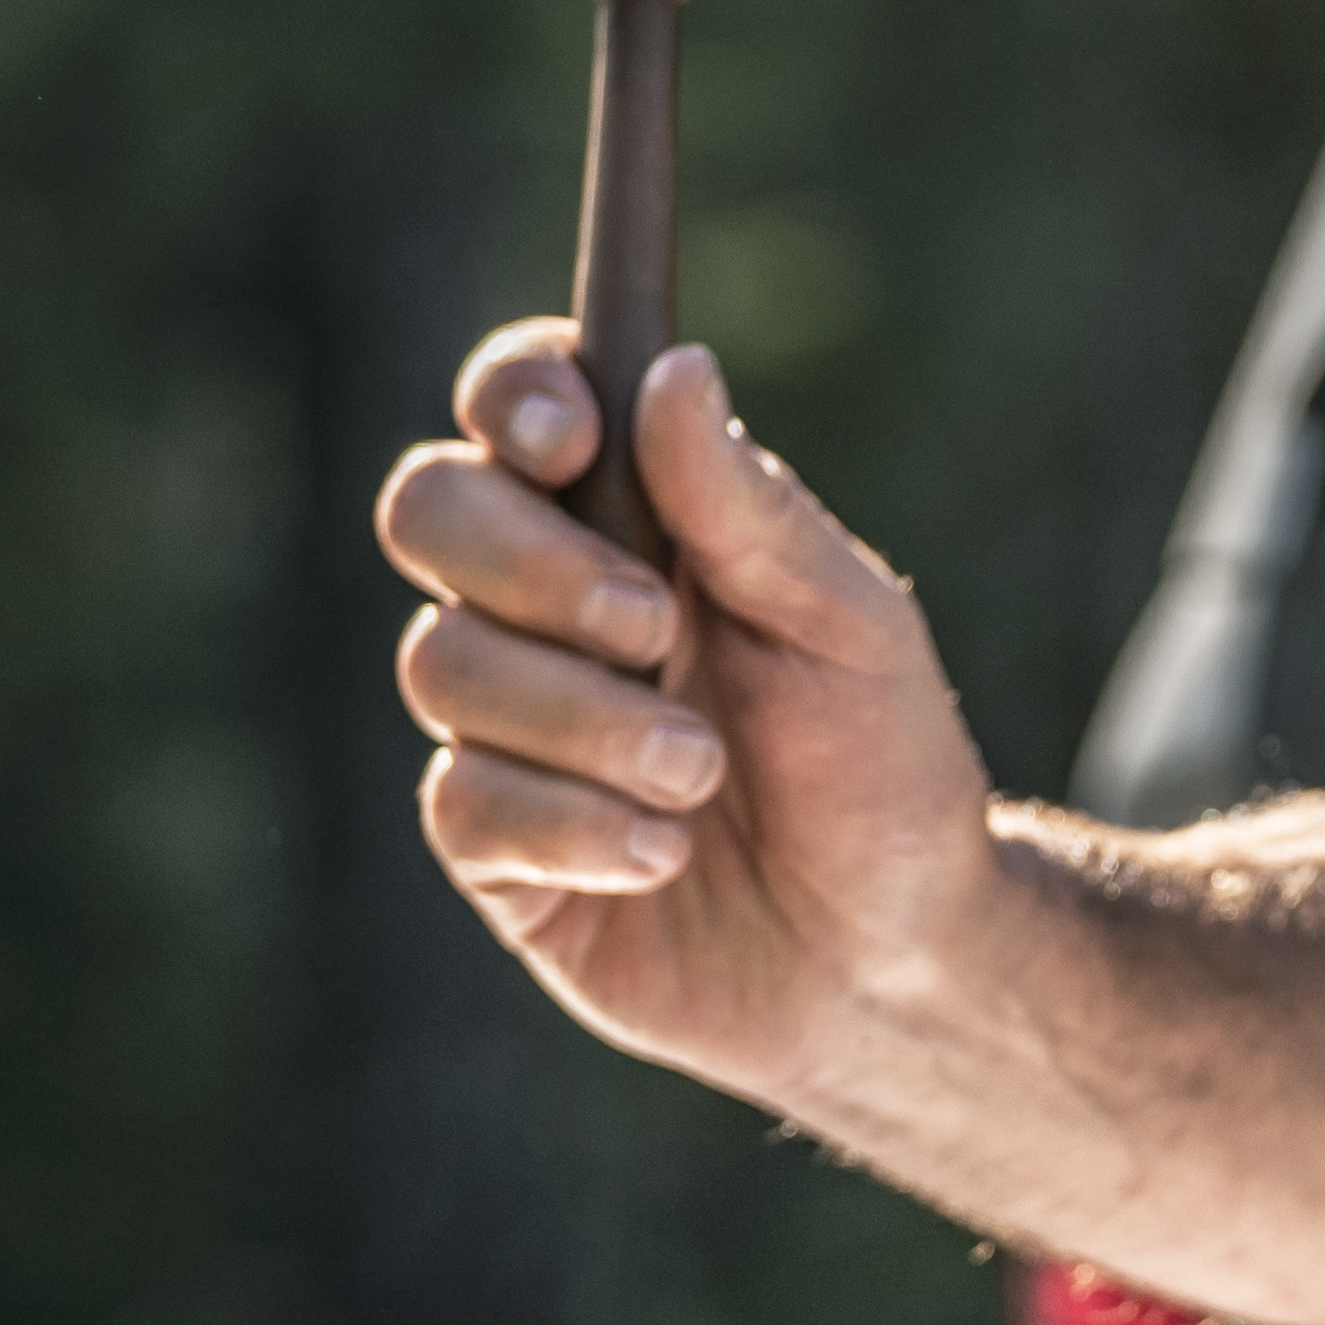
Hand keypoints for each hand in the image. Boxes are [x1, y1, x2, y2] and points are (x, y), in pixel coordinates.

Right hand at [375, 323, 1011, 1125]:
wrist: (895, 954)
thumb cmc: (881, 768)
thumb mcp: (851, 627)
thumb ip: (753, 510)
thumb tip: (675, 370)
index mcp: (634, 519)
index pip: (519, 405)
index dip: (514, 396)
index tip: (569, 436)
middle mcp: (545, 606)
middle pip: (430, 512)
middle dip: (532, 563)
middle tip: (653, 627)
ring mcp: (508, 724)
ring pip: (444, 664)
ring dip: (582, 717)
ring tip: (701, 775)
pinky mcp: (496, 846)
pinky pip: (464, 803)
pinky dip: (573, 824)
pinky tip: (664, 855)